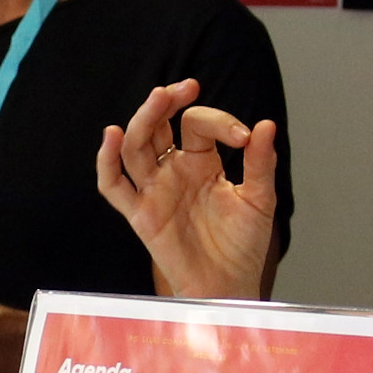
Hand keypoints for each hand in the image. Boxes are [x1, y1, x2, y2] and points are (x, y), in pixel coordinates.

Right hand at [95, 77, 280, 302]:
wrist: (232, 285)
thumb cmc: (243, 245)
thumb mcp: (259, 199)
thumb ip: (260, 163)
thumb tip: (266, 124)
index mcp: (201, 162)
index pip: (197, 125)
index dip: (219, 122)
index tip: (244, 137)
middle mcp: (173, 171)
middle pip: (156, 126)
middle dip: (166, 102)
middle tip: (185, 87)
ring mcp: (154, 191)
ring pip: (135, 147)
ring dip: (143, 119)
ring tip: (158, 97)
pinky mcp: (141, 215)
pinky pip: (113, 186)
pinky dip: (106, 161)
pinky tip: (112, 135)